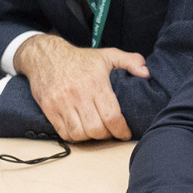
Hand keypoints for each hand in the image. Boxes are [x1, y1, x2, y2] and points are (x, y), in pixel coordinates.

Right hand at [15, 32, 149, 141]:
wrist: (45, 56)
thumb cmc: (79, 58)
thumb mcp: (106, 55)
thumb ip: (129, 61)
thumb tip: (146, 72)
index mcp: (96, 83)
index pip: (112, 116)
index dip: (120, 130)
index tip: (125, 133)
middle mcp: (78, 94)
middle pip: (96, 129)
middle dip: (107, 135)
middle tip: (110, 132)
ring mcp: (62, 103)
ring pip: (80, 133)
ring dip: (90, 138)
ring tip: (95, 132)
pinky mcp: (49, 109)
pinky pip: (63, 132)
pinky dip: (74, 136)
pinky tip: (80, 130)